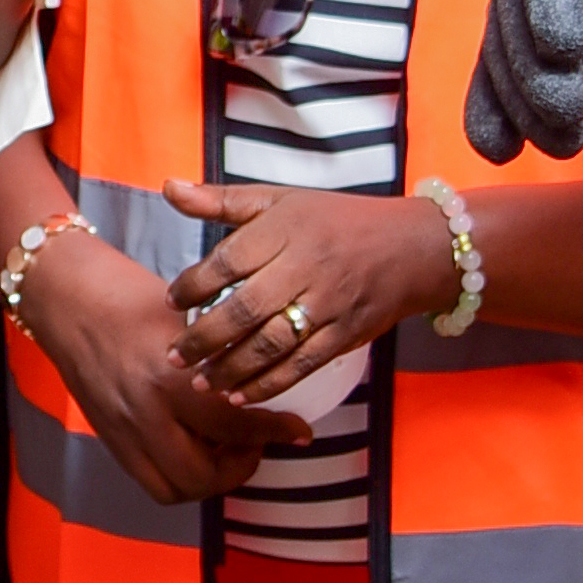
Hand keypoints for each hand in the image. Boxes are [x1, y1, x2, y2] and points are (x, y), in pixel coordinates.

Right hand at [20, 226, 294, 504]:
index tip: (300, 432)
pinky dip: (177, 474)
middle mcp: (142, 415)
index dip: (275, 433)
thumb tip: (263, 376)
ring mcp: (120, 432)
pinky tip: (190, 443)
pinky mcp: (106, 436)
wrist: (62, 295)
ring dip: (206, 480)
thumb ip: (221, 354)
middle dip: (238, 468)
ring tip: (221, 447)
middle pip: (201, 477)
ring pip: (172, 490)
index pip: (234, 426)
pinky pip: (148, 478)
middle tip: (253, 441)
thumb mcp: (186, 316)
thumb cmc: (126, 293)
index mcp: (168, 380)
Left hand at [161, 185, 465, 408]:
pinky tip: (239, 395)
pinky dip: (269, 384)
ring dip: (231, 368)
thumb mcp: (279, 200)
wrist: (413, 247)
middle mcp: (305, 268)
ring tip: (200, 382)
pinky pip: (302, 365)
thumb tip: (169, 188)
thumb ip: (221, 201)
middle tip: (174, 357)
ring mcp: (328, 305)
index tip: (171, 300)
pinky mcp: (346, 335)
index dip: (194, 284)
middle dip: (204, 338)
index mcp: (284, 230)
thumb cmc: (336, 220)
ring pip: (272, 344)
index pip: (228, 261)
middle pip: (245, 309)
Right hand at [467, 0, 582, 160]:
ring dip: (524, 110)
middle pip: (515, 22)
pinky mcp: (512, 47)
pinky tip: (500, 151)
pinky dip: (490, 117)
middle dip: (537, 74)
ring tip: (567, 145)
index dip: (550, 8)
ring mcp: (512, 7)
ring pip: (500, 61)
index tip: (568, 51)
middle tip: (573, 112)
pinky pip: (489, 81)